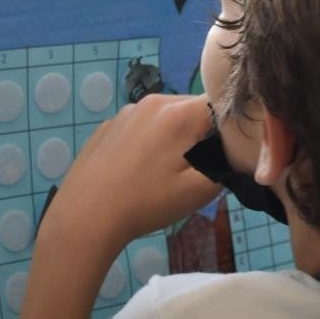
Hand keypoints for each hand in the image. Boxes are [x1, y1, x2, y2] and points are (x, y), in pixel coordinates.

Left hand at [40, 94, 220, 248]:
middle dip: (204, 133)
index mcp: (178, 112)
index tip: (229, 154)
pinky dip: (150, 142)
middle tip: (199, 169)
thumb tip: (235, 153)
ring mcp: (126, 112)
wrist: (85, 217)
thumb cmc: (146, 203)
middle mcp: (152, 102)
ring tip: (167, 173)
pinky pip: (142, 127)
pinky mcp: (108, 127)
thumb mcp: (199, 191)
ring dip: (176, 138)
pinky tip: (139, 172)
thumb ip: (228, 165)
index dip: (232, 128)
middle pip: (194, 108)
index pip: (223, 105)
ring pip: (167, 118)